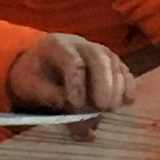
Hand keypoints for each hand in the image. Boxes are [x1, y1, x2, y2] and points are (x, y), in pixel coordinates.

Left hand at [7, 33, 130, 114]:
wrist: (35, 64)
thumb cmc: (31, 76)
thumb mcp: (31, 87)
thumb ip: (53, 99)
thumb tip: (78, 115)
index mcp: (56, 45)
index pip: (72, 61)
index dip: (76, 83)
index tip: (75, 105)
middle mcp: (80, 44)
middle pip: (98, 57)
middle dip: (103, 82)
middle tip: (103, 106)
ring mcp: (96, 50)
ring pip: (113, 61)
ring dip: (117, 86)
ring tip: (112, 108)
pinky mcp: (108, 62)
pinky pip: (122, 69)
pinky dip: (128, 84)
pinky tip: (128, 101)